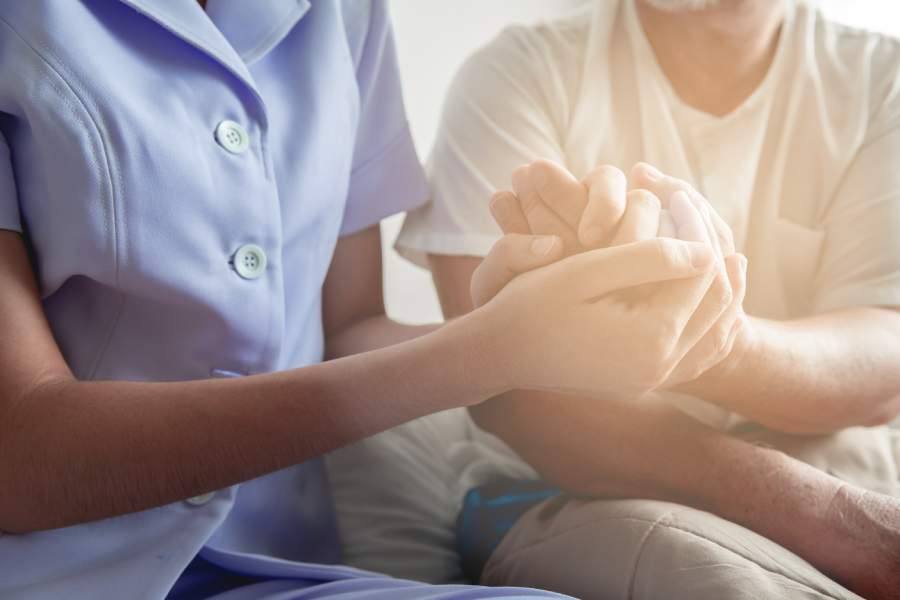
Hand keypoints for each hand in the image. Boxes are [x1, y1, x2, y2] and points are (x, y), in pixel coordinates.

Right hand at [491, 159, 748, 388]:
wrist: (499, 351)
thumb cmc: (532, 304)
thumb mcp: (586, 270)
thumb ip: (649, 258)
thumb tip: (706, 250)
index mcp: (649, 339)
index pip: (700, 275)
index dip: (697, 230)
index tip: (681, 195)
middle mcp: (659, 368)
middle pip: (716, 305)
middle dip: (714, 254)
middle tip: (701, 216)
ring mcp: (653, 380)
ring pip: (714, 333)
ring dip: (721, 289)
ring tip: (717, 250)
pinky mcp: (644, 382)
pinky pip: (697, 355)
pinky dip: (709, 323)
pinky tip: (704, 295)